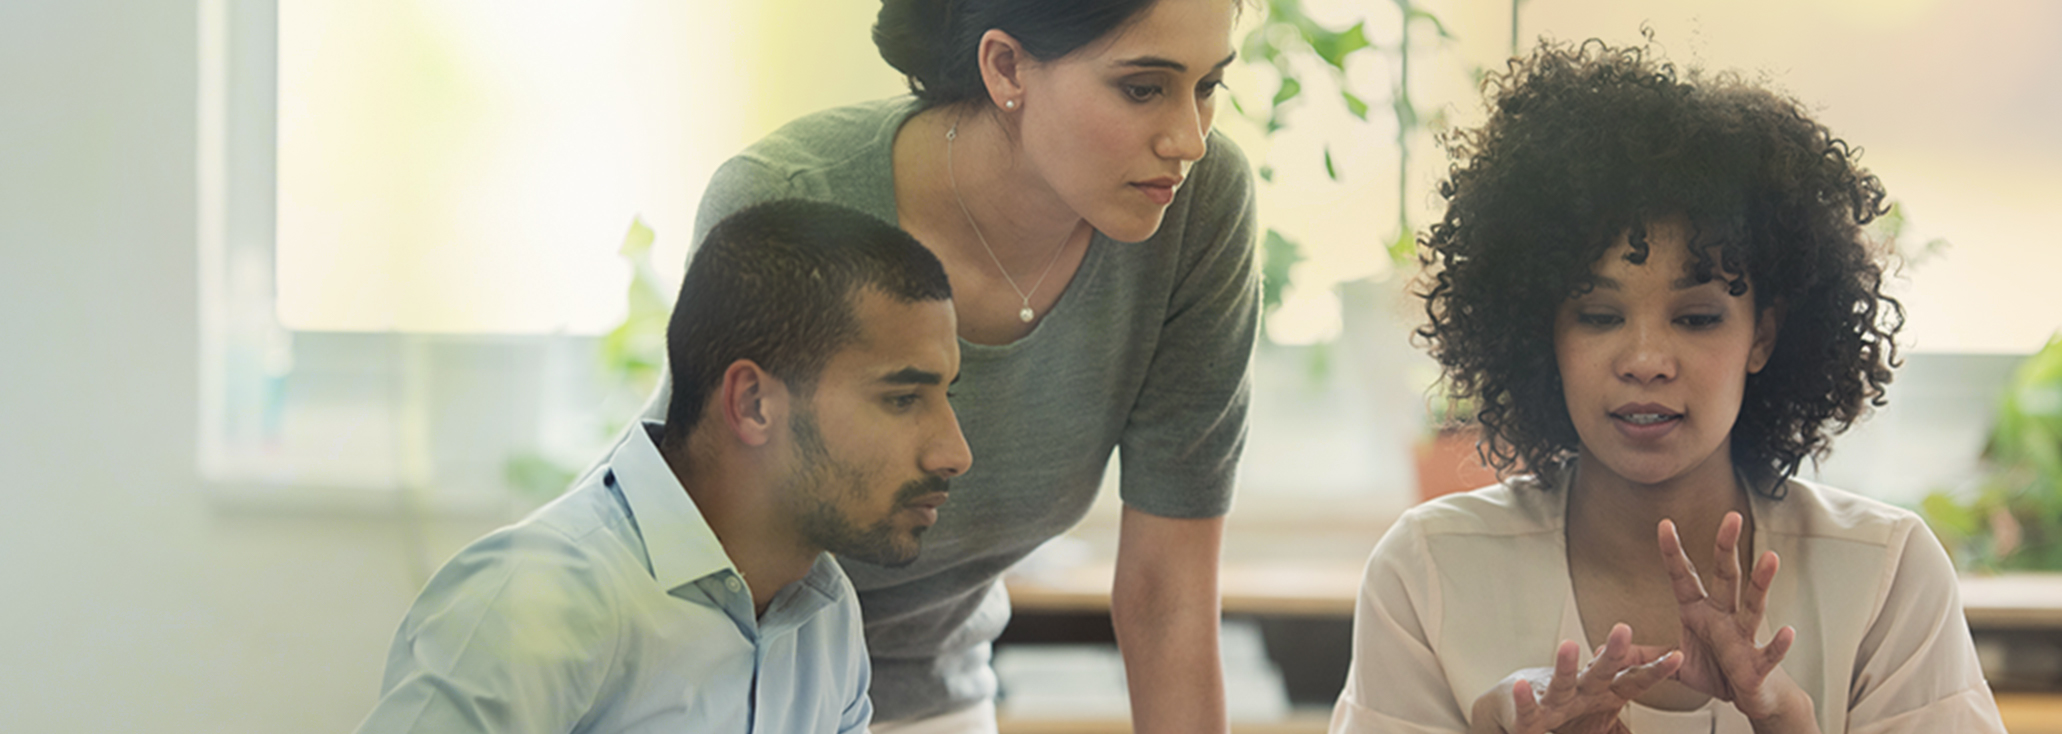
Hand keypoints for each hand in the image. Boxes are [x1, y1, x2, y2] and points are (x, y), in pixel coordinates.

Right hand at [1475, 623, 1681, 733]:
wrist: (1513, 710)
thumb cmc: (1562, 712)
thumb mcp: (1601, 717)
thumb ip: (1622, 710)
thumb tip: (1647, 708)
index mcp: (1603, 693)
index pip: (1633, 680)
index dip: (1654, 671)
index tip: (1676, 656)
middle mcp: (1580, 692)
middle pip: (1599, 672)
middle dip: (1612, 654)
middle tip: (1623, 630)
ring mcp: (1554, 701)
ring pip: (1562, 682)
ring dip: (1565, 665)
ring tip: (1568, 647)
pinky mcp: (1529, 718)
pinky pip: (1528, 709)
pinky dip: (1524, 698)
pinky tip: (1521, 686)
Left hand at [1650, 514, 1807, 721]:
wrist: (1752, 697)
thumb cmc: (1718, 673)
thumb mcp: (1675, 663)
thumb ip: (1646, 655)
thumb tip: (1612, 650)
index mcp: (1700, 612)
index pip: (1684, 576)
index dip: (1674, 552)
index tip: (1664, 524)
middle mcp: (1724, 618)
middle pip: (1727, 577)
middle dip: (1727, 548)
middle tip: (1732, 517)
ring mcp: (1743, 638)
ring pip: (1753, 606)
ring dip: (1762, 583)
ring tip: (1770, 557)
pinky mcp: (1758, 665)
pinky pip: (1769, 653)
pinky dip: (1779, 644)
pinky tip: (1788, 632)